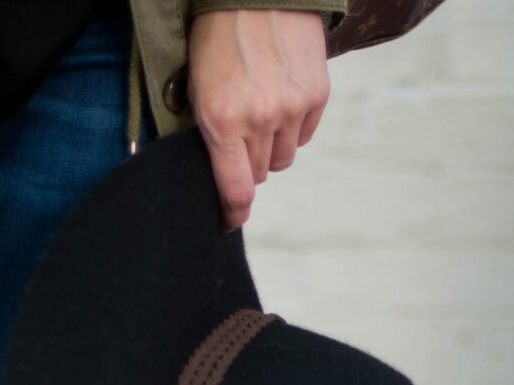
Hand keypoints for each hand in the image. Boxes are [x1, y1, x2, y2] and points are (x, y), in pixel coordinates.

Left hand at [187, 8, 331, 230]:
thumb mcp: (196, 84)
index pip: (236, 190)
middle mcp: (260, 119)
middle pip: (258, 174)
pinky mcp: (316, 94)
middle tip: (238, 134)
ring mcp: (292, 108)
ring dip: (270, 146)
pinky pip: (303, 135)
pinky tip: (280, 98)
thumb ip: (209, 130)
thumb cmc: (217, 34)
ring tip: (260, 111)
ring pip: (283, 158)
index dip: (232, 211)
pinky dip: (291, 127)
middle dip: (246, 162)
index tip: (228, 220)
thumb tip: (221, 171)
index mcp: (222, 120)